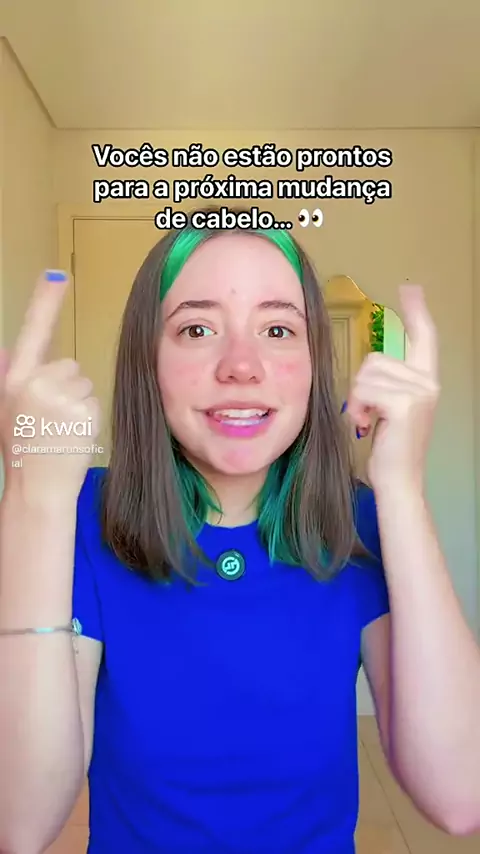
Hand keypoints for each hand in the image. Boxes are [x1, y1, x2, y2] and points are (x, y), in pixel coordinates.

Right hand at [0, 271, 100, 504]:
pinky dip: (90, 417)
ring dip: (79, 403)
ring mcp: (59, 396)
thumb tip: (3, 346)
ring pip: (85, 383)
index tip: (57, 274)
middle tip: (51, 419)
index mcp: (15, 378)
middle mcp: (34, 382)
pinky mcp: (83, 411)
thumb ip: (8, 374)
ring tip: (61, 429)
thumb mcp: (6, 408)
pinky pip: (95, 401)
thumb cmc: (22, 449)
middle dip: (67, 387)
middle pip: (70, 364)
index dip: (45, 301)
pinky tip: (73, 435)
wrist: (37, 488)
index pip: (32, 331)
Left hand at [346, 285, 438, 491]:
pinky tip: (369, 426)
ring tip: (371, 422)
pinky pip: (365, 390)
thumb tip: (369, 369)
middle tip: (370, 414)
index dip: (416, 310)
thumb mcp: (388, 409)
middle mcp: (428, 382)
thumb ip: (386, 384)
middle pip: (374, 359)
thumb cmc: (389, 449)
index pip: (424, 336)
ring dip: (359, 400)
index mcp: (425, 381)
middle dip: (361, 387)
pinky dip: (359, 409)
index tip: (410, 288)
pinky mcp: (406, 403)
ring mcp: (420, 391)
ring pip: (366, 375)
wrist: (398, 481)